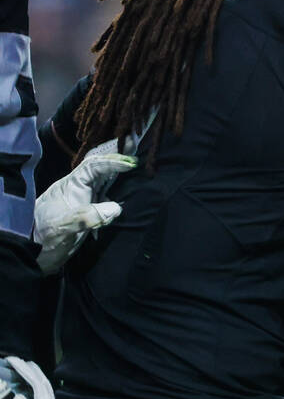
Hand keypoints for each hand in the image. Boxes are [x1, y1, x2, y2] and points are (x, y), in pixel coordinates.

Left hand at [34, 140, 136, 274]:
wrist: (33, 255)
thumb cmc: (44, 239)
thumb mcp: (62, 229)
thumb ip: (86, 217)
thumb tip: (115, 208)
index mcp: (70, 186)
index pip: (92, 166)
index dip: (112, 162)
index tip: (131, 163)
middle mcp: (77, 188)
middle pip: (99, 166)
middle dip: (116, 155)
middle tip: (134, 142)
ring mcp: (83, 199)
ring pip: (103, 178)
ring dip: (118, 168)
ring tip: (135, 158)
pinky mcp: (88, 210)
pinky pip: (106, 192)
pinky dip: (117, 185)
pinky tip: (127, 184)